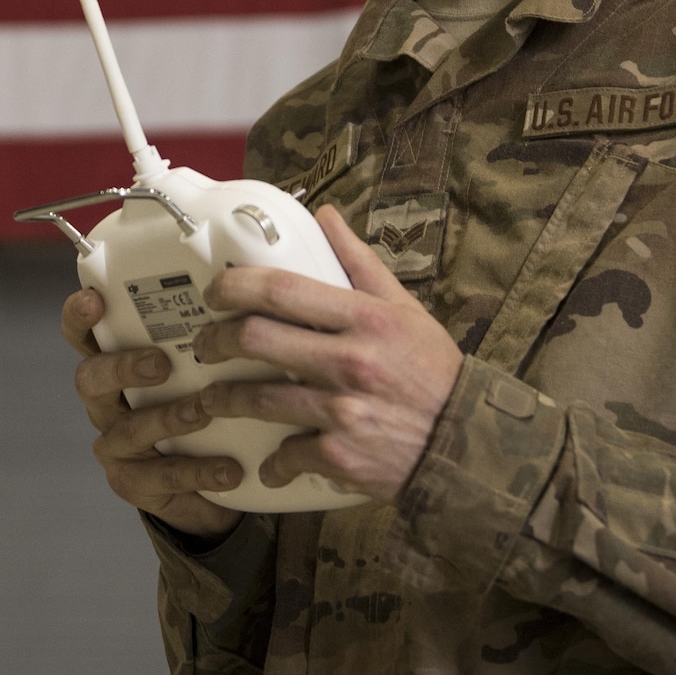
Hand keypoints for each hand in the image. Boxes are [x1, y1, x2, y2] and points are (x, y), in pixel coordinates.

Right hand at [62, 287, 242, 541]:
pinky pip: (160, 476)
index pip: (83, 334)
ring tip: (206, 411)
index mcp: (115, 363)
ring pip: (129, 429)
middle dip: (123, 367)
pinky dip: (197, 471)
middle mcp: (107, 402)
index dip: (80, 315)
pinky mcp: (134, 483)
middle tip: (160, 363)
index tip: (96, 298)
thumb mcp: (202, 366)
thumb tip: (242, 286)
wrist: (212, 479)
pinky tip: (229, 469)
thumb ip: (206, 333)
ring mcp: (116, 445)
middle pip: (91, 378)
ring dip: (169, 417)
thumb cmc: (205, 402)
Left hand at [190, 206, 462, 504]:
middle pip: (255, 339)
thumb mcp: (405, 309)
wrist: (468, 444)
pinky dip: (274, 460)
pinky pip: (287, 453)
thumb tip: (326, 215)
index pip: (281, 289)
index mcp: (364, 318)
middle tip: (207, 345)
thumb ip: (359, 262)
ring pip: (258, 399)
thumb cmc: (434, 372)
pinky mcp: (340, 455)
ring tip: (214, 398)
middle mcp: (350, 360)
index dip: (234, 285)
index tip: (216, 290)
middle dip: (216, 340)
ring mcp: (342, 410)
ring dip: (224, 399)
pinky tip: (270, 459)